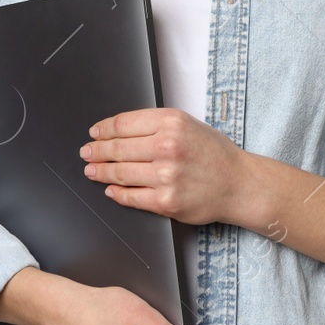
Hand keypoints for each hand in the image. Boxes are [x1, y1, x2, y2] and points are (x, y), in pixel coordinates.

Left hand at [80, 108, 247, 225]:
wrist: (237, 184)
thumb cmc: (213, 153)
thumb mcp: (187, 125)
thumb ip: (156, 125)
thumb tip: (118, 131)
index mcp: (171, 122)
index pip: (124, 124)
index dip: (103, 129)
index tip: (94, 133)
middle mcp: (168, 147)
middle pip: (118, 148)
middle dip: (96, 151)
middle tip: (86, 152)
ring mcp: (166, 176)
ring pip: (120, 173)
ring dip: (100, 171)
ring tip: (91, 170)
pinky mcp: (166, 201)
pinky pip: (132, 197)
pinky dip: (117, 193)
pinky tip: (110, 189)